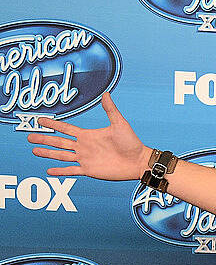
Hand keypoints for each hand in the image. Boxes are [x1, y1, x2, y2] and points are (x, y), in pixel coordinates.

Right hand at [26, 92, 151, 181]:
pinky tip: (49, 171)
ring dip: (47, 153)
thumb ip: (110, 110)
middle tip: (29, 137)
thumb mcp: (120, 124)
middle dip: (44, 139)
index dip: (53, 124)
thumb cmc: (131, 142)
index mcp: (88, 136)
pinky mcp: (89, 170)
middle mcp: (84, 147)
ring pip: (61, 155)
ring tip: (34, 151)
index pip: (66, 129)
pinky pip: (71, 170)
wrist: (138, 161)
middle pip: (58, 142)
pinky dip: (60, 171)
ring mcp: (85, 159)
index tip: (40, 120)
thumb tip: (106, 94)